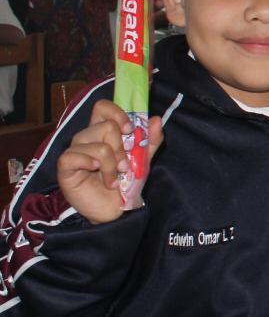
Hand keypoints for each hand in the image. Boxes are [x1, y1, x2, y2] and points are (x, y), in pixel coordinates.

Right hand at [57, 100, 163, 224]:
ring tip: (114, 179)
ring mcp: (74, 151)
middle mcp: (87, 138)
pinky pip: (74, 156)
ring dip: (111, 165)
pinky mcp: (65, 166)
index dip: (117, 113)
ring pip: (98, 146)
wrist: (114, 209)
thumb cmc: (125, 183)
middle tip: (124, 166)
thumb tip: (156, 119)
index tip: (130, 130)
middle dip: (121, 148)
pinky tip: (97, 175)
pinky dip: (91, 165)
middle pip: (105, 126)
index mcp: (103, 132)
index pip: (102, 107)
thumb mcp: (142, 160)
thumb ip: (150, 141)